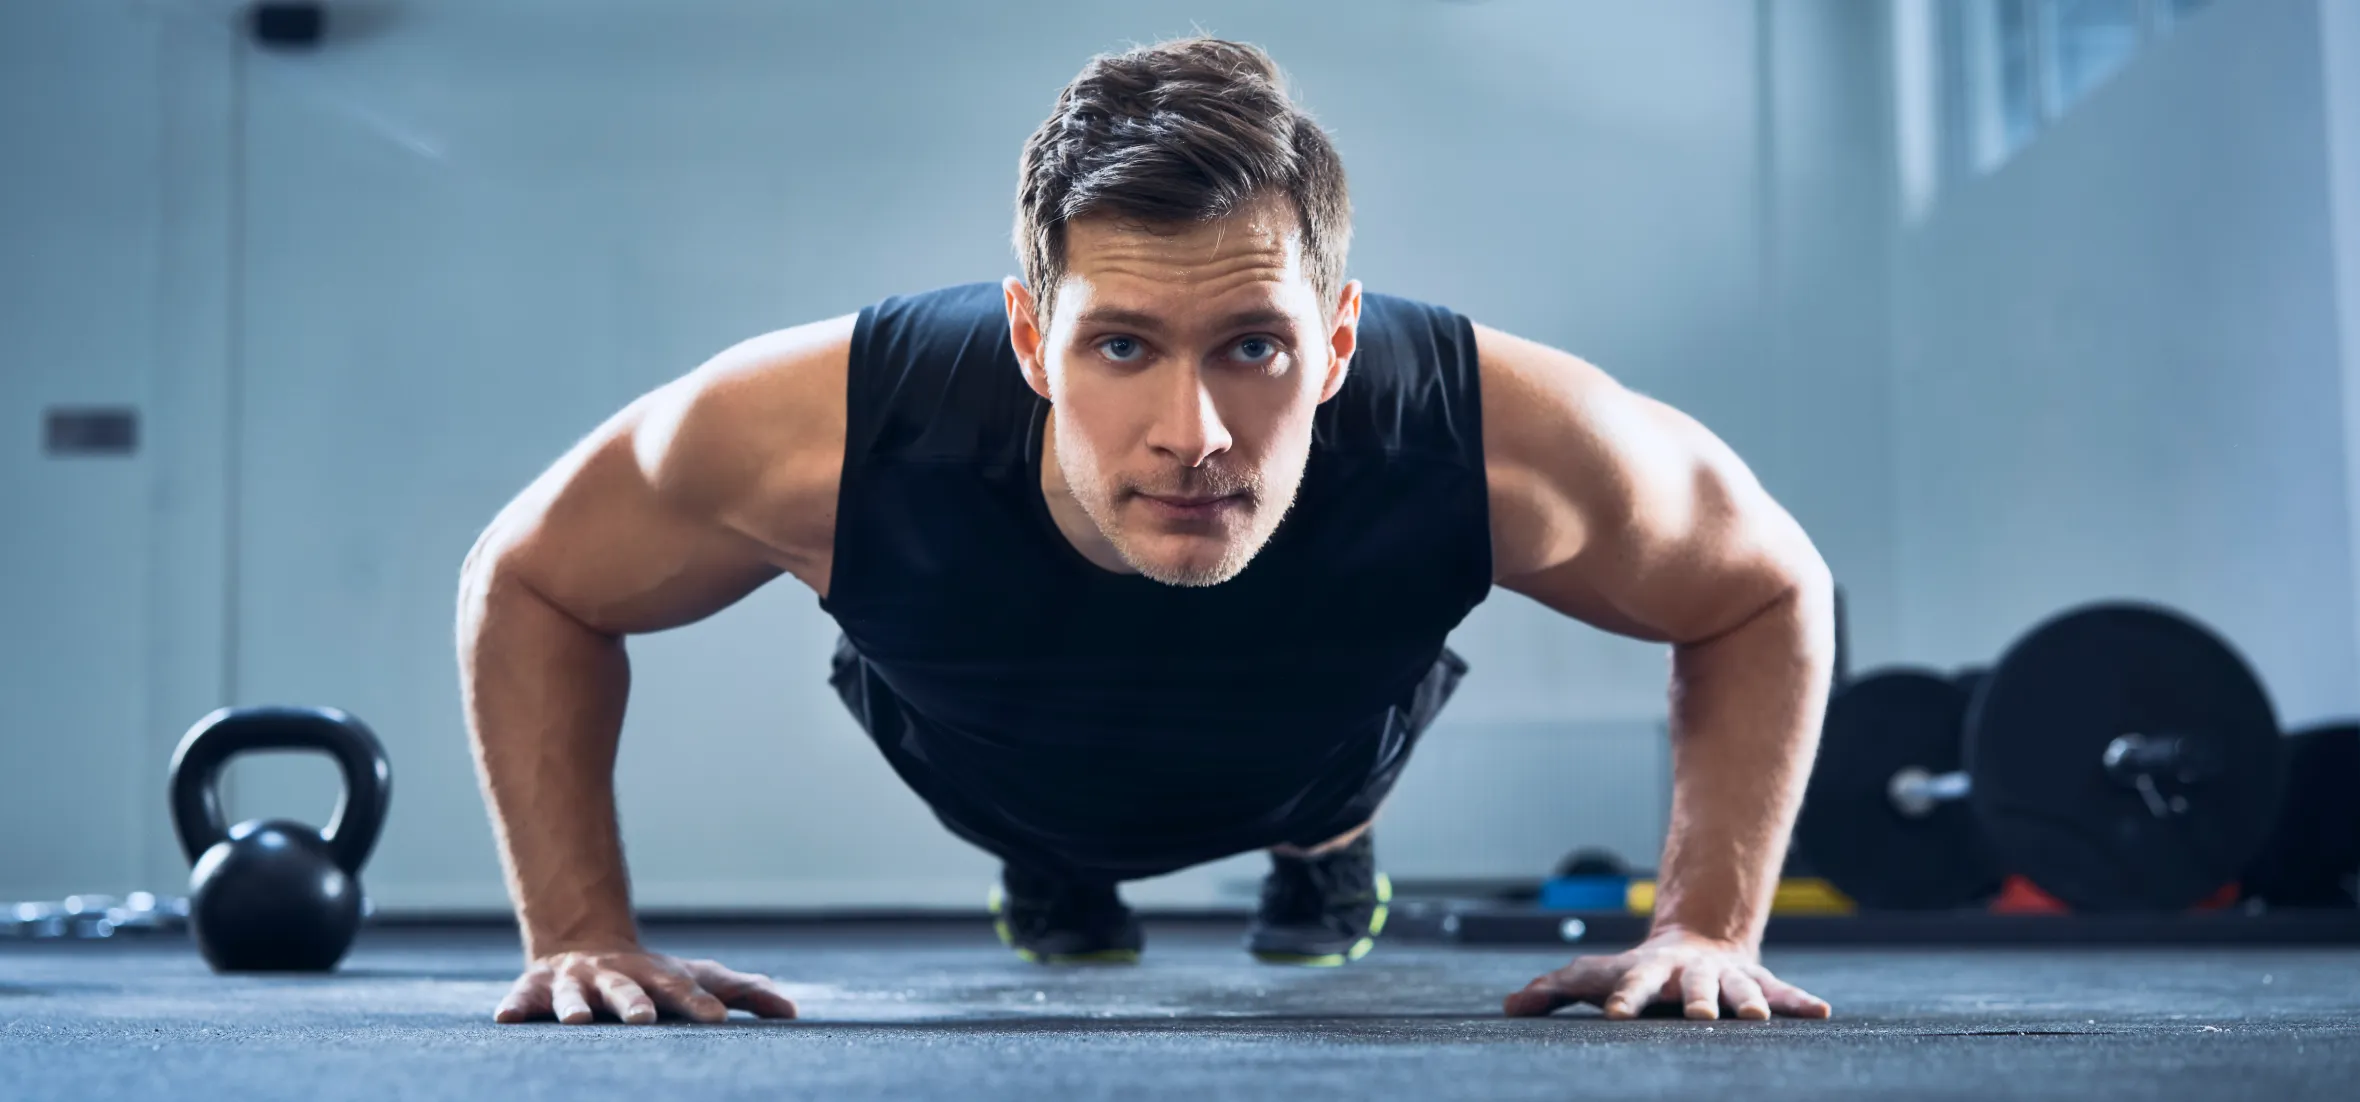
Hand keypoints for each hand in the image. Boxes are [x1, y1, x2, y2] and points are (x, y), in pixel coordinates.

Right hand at [495, 947, 799, 1024]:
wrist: (587, 943)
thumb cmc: (653, 978)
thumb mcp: (695, 979)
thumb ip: (741, 993)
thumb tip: (793, 1012)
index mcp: (658, 979)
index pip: (684, 991)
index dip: (700, 1004)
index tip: (718, 1020)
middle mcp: (617, 978)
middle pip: (629, 992)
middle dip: (636, 1006)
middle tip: (645, 1022)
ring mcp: (575, 982)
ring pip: (575, 996)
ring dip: (576, 1008)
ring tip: (579, 1021)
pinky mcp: (535, 988)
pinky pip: (523, 999)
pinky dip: (515, 1007)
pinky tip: (505, 1019)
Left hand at [1501, 930, 1829, 1020]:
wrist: (1695, 939)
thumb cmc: (1636, 971)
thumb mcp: (1595, 976)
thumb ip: (1554, 990)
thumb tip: (1510, 1007)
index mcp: (1650, 974)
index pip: (1634, 986)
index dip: (1626, 999)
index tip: (1619, 1015)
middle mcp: (1692, 975)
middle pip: (1694, 987)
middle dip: (1697, 1001)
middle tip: (1699, 1016)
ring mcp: (1727, 978)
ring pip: (1741, 990)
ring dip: (1750, 1003)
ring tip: (1760, 1018)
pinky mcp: (1759, 983)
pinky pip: (1785, 993)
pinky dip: (1802, 1002)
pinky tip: (1823, 1013)